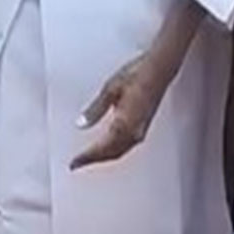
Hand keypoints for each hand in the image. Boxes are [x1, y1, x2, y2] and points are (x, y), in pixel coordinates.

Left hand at [70, 48, 179, 169]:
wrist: (159, 70)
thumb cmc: (136, 74)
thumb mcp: (109, 89)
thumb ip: (95, 110)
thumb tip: (81, 124)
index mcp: (124, 123)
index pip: (102, 148)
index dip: (87, 157)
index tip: (74, 163)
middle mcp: (134, 131)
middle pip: (111, 153)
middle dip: (93, 160)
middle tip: (77, 164)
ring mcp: (141, 131)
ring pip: (119, 151)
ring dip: (104, 157)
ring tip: (88, 158)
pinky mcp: (143, 127)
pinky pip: (126, 146)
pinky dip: (113, 151)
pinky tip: (107, 148)